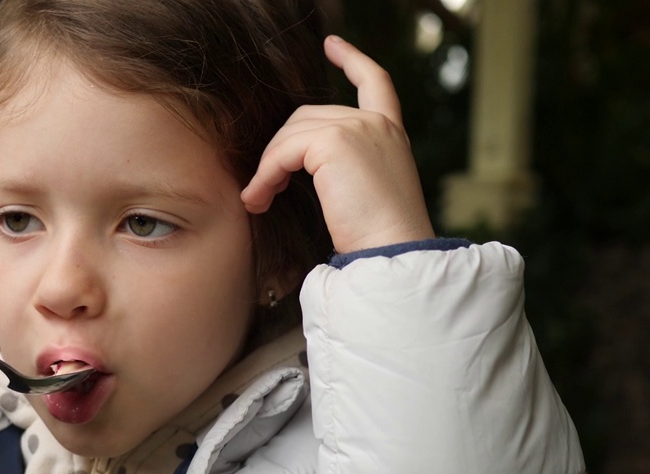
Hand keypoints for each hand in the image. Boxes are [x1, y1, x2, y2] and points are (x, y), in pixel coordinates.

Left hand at [241, 36, 435, 253]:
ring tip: (257, 199)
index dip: (353, 60)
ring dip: (268, 167)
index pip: (375, 82)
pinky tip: (259, 198)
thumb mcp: (366, 192)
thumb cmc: (377, 238)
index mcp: (390, 134)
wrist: (392, 252)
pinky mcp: (335, 141)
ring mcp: (358, 127)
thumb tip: (292, 166)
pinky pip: (283, 151)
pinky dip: (265, 174)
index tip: (332, 45)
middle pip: (308, 116)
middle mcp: (377, 124)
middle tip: (263, 189)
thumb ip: (343, 167)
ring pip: (291, 133)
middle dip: (280, 149)